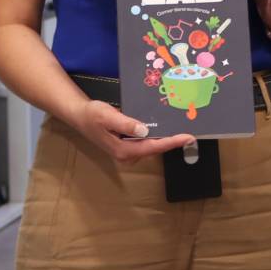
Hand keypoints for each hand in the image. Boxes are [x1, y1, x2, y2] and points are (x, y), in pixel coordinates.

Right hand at [75, 99, 194, 165]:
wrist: (80, 116)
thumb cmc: (92, 115)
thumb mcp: (107, 116)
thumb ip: (125, 123)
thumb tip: (144, 130)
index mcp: (123, 150)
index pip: (153, 147)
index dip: (171, 142)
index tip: (188, 137)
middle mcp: (127, 155)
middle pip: (155, 148)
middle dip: (172, 140)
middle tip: (190, 131)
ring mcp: (128, 152)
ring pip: (152, 145)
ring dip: (165, 137)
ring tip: (182, 127)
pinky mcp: (128, 146)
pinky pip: (147, 142)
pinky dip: (157, 135)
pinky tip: (165, 126)